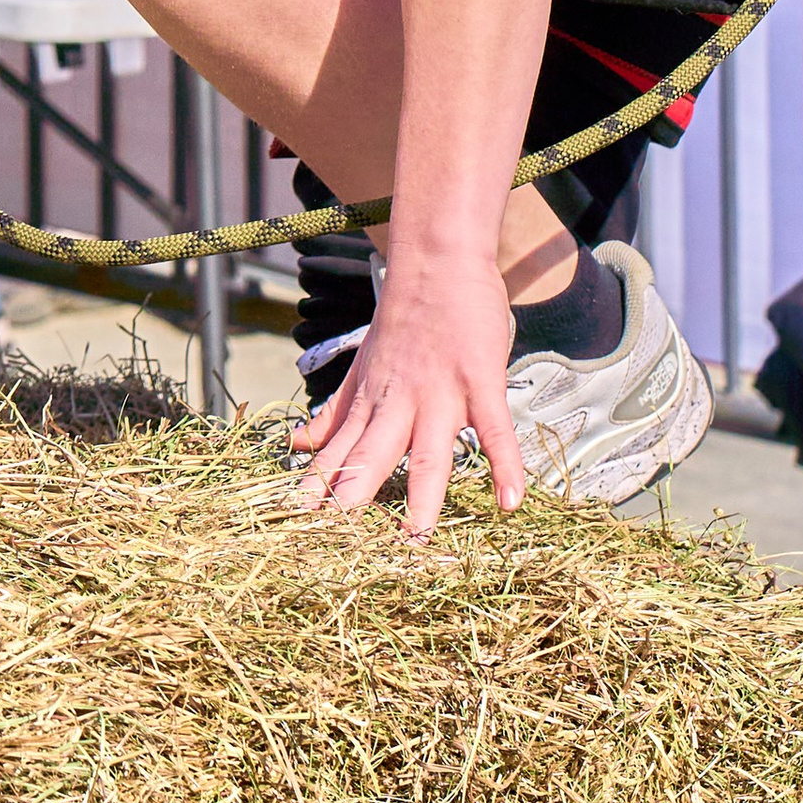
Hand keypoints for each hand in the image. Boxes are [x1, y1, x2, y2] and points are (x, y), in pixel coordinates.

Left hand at [288, 250, 522, 538]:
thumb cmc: (403, 320)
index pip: (337, 453)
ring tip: (415, 538)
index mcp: (369, 403)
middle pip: (372, 455)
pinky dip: (504, 465)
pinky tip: (510, 503)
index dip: (317, 489)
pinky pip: (494, 430)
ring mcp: (440, 393)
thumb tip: (295, 446)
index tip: (293, 526)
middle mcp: (398, 403)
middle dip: (354, 496)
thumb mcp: (361, 368)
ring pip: (428, 451)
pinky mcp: (481, 382)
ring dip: (421, 495)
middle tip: (336, 541)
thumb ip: (334, 413)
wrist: (437, 261)